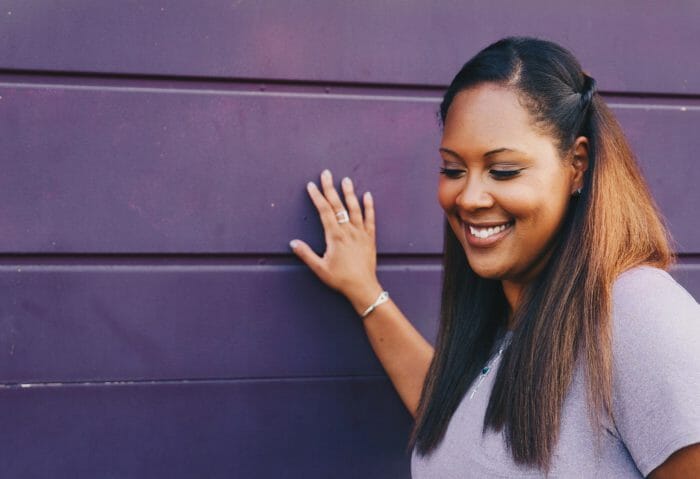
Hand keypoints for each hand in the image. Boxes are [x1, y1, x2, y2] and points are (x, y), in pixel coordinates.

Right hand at [290, 169, 382, 313]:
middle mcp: (348, 231)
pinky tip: (367, 195)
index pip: (324, 211)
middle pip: (338, 205)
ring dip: (349, 193)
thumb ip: (306, 254)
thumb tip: (293, 242)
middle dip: (330, 188)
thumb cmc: (340, 279)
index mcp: (335, 236)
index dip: (317, 197)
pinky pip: (370, 218)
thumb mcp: (319, 268)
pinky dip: (369, 206)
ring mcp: (360, 233)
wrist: (363, 287)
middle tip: (326, 173)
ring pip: (354, 208)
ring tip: (346, 179)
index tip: (311, 186)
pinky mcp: (370, 238)